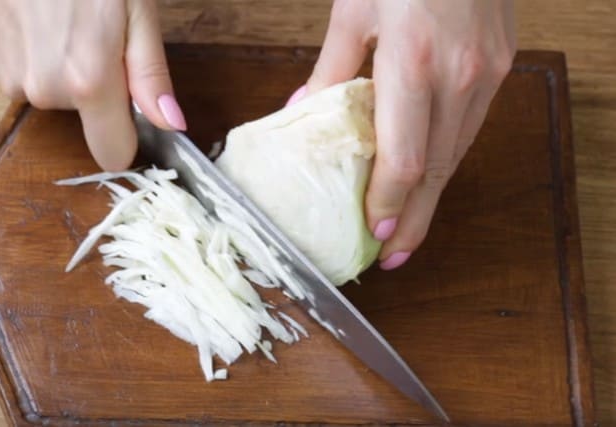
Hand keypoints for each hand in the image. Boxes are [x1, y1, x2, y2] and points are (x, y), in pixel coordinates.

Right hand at [0, 0, 185, 170]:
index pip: (113, 152)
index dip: (128, 135)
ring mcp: (9, 78)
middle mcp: (44, 90)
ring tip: (62, 20)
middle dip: (95, 87)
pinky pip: (23, 78)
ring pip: (52, 97)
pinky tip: (35, 20)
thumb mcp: (136, 11)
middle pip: (83, 118)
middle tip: (96, 35)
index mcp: (88, 80)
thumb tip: (170, 123)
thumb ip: (150, 74)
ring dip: (62, 70)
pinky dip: (33, 57)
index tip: (132, 112)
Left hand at [289, 0, 515, 269]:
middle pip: (437, 171)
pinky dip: (447, 158)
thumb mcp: (354, 11)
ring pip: (458, 154)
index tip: (373, 237)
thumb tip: (303, 108)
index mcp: (412, 63)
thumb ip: (330, 69)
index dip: (388, 205)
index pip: (404, 160)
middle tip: (395, 258)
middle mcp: (459, 75)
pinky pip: (470, 125)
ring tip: (408, 228)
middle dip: (413, 220)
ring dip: (432, 196)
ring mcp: (488, 71)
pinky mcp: (501, 63)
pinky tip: (429, 177)